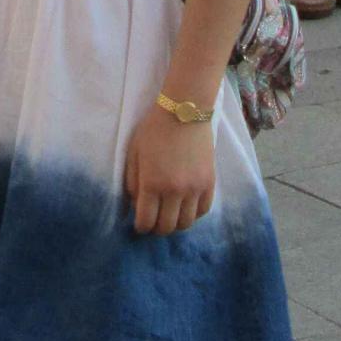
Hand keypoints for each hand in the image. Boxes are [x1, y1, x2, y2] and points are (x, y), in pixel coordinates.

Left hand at [124, 104, 217, 236]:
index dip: (141, 227)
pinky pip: (203, 211)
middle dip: (157, 228)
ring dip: (176, 223)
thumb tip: (136, 205)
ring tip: (170, 215)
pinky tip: (186, 207)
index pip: (146, 222)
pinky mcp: (209, 182)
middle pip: (166, 227)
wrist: (185, 111)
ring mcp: (194, 188)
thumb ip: (132, 182)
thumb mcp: (134, 154)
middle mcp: (174, 191)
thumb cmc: (154, 130)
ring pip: (186, 223)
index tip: (140, 223)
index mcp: (152, 183)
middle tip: (154, 221)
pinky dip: (193, 214)